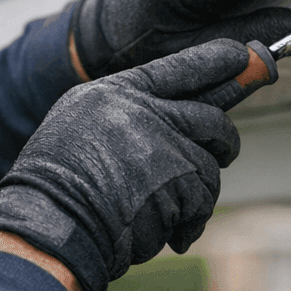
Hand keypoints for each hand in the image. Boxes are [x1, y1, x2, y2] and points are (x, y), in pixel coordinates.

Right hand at [0, 40, 248, 290]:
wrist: (48, 220)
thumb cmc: (55, 185)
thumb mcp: (78, 128)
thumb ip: (124, 119)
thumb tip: (175, 122)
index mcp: (114, 94)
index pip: (177, 69)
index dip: (213, 62)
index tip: (242, 54)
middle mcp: (142, 113)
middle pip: (210, 119)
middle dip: (225, 139)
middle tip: (226, 149)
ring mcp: (162, 146)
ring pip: (208, 168)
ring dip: (196, 197)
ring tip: (167, 216)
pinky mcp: (176, 182)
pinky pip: (202, 203)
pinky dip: (190, 225)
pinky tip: (172, 237)